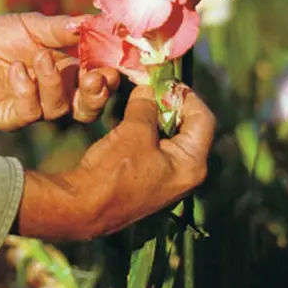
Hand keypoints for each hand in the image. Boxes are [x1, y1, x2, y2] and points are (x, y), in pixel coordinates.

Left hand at [0, 14, 120, 130]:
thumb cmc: (0, 33)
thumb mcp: (35, 26)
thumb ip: (64, 28)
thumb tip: (97, 22)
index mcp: (69, 71)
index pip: (98, 82)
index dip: (109, 79)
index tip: (113, 66)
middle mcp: (56, 94)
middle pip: (87, 109)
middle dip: (95, 96)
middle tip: (93, 77)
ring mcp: (34, 108)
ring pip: (59, 110)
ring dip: (53, 82)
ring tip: (38, 56)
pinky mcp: (11, 116)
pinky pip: (29, 112)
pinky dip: (27, 89)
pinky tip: (17, 69)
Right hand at [17, 86, 214, 239]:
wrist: (84, 207)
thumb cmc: (115, 170)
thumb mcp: (134, 131)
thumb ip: (146, 106)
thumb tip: (148, 89)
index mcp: (192, 164)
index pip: (203, 119)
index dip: (186, 95)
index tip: (165, 80)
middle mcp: (186, 172)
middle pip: (188, 126)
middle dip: (169, 103)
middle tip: (150, 85)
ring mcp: (167, 176)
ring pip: (169, 135)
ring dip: (155, 114)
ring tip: (138, 97)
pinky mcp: (149, 177)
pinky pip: (155, 145)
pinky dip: (146, 129)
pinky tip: (129, 117)